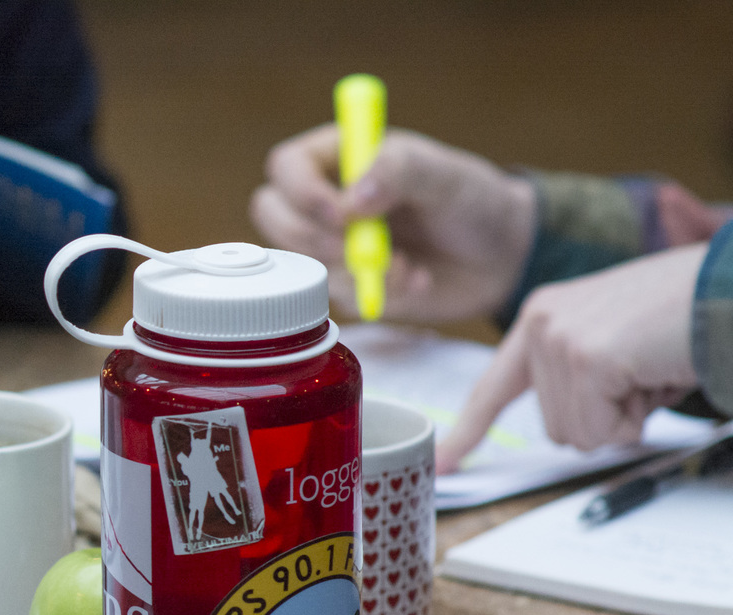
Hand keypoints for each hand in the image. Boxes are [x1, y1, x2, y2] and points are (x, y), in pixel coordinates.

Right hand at [250, 125, 536, 320]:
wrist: (501, 256)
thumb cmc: (471, 200)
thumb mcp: (443, 174)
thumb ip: (398, 171)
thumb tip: (352, 199)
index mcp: (338, 157)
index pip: (285, 168)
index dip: (302, 192)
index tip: (342, 213)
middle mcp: (324, 200)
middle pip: (273, 218)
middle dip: (315, 239)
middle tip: (360, 246)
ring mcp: (330, 245)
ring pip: (301, 262)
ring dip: (355, 269)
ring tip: (406, 264)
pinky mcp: (345, 285)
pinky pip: (335, 297)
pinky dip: (376, 293)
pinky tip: (413, 279)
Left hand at [437, 243, 706, 471]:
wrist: (729, 288)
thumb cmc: (684, 314)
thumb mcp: (612, 339)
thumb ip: (576, 373)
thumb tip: (571, 429)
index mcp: (542, 317)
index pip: (495, 386)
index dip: (470, 430)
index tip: (445, 462)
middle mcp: (541, 323)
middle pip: (555, 427)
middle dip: (607, 416)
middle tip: (642, 373)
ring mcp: (560, 340)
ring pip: (579, 434)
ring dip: (626, 416)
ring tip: (651, 368)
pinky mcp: (586, 360)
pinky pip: (604, 430)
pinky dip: (639, 416)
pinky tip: (655, 374)